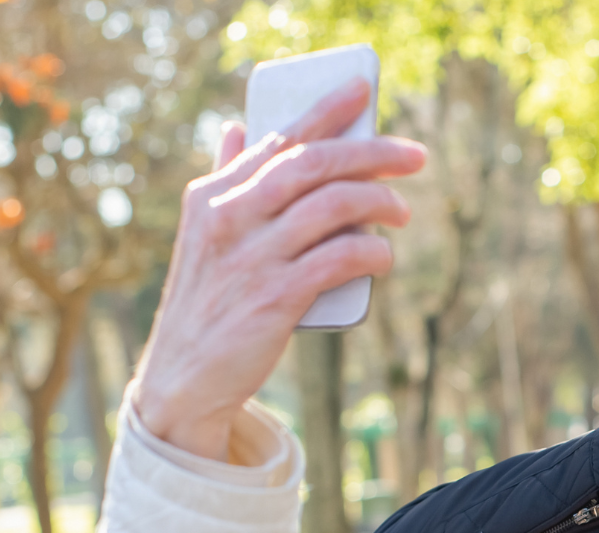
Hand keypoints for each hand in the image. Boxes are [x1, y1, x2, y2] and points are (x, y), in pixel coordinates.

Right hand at [129, 80, 425, 459]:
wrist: (184, 376)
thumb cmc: (208, 302)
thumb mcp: (204, 234)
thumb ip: (225, 181)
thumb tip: (236, 128)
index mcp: (213, 195)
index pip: (278, 139)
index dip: (325, 111)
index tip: (362, 90)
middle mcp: (229, 218)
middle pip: (313, 164)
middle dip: (371, 152)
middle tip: (414, 156)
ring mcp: (252, 258)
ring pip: (332, 206)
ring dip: (379, 202)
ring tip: (402, 211)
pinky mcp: (274, 299)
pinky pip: (339, 259)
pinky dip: (371, 251)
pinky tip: (384, 256)